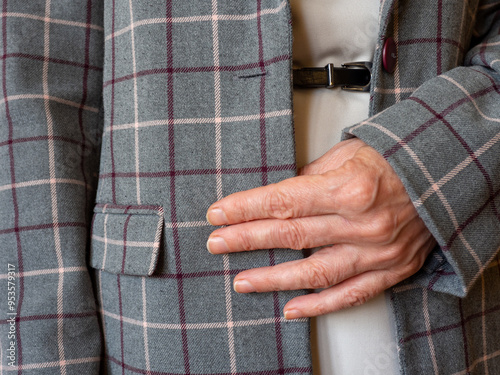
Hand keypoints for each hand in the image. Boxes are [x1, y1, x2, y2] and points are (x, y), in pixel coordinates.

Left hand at [206, 139, 435, 318]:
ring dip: (273, 279)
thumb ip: (310, 176)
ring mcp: (376, 251)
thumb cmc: (395, 162)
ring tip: (242, 281)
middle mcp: (362, 223)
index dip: (245, 208)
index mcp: (349, 188)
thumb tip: (280, 193)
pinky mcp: (390, 270)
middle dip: (247, 239)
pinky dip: (318, 305)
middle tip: (217, 244)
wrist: (444, 177)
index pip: (283, 200)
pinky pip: (349, 294)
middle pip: (291, 234)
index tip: (219, 214)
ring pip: (314, 272)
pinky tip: (290, 308)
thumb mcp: (349, 155)